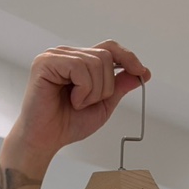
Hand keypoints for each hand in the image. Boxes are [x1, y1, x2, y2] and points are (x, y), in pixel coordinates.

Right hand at [5, 40, 150, 164]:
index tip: (143, 72)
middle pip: (106, 56)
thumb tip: (141, 72)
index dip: (127, 57)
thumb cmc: (67, 124)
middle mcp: (67, 54)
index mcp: (79, 61)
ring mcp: (55, 56)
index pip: (109, 48)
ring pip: (95, 63)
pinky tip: (71, 100)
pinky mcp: (46, 63)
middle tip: (87, 103)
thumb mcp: (102, 106)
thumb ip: (119, 87)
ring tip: (77, 103)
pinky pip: (79, 68)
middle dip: (105, 86)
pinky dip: (82, 90)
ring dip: (93, 91)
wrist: (45, 140)